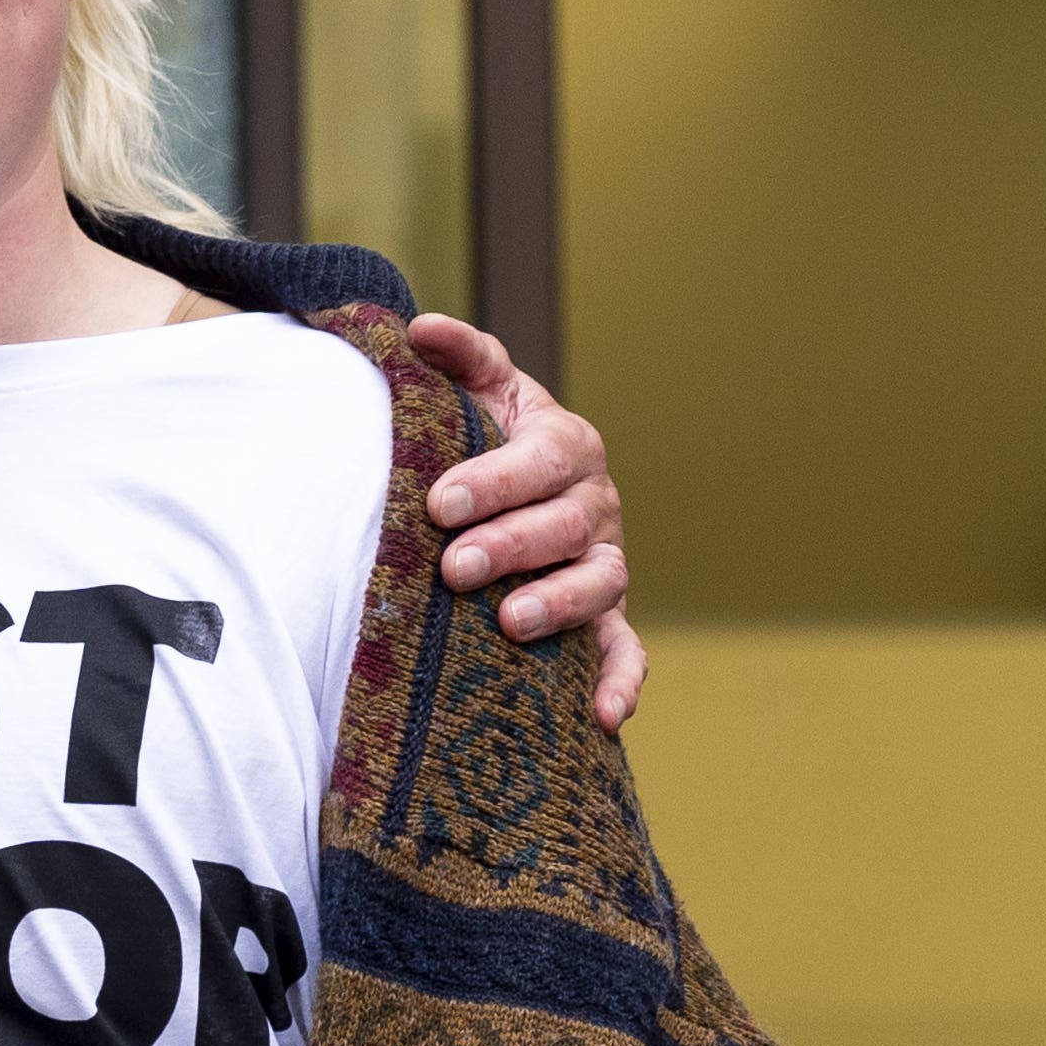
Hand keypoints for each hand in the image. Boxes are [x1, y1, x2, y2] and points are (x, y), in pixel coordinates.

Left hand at [400, 314, 641, 729]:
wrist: (510, 487)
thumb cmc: (484, 438)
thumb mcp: (476, 392)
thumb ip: (457, 358)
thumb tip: (420, 327)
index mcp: (564, 444)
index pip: (536, 461)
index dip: (491, 482)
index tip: (438, 502)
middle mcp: (594, 504)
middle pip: (563, 526)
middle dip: (509, 546)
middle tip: (454, 567)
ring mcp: (604, 562)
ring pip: (598, 585)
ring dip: (557, 605)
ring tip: (509, 621)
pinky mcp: (607, 618)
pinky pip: (625, 651)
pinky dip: (621, 682)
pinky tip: (602, 717)